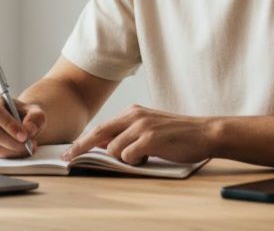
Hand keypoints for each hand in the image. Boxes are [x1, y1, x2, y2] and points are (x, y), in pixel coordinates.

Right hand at [0, 91, 45, 157]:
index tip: (24, 136)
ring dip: (13, 151)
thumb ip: (35, 117)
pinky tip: (20, 151)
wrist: (19, 122)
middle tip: (28, 145)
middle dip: (12, 142)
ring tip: (28, 148)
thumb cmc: (25, 114)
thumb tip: (29, 129)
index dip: (9, 125)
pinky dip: (9, 156)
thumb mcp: (35, 111)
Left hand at [60, 104, 215, 165]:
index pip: (101, 127)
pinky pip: (129, 155)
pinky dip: (134, 161)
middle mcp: (134, 115)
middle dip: (82, 148)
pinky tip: (149, 157)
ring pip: (115, 149)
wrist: (204, 132)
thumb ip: (128, 134)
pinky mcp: (151, 138)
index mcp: (132, 112)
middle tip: (68, 160)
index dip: (83, 141)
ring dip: (123, 159)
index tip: (68, 152)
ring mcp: (142, 126)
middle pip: (99, 134)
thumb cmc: (177, 135)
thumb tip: (107, 147)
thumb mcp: (149, 129)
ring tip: (143, 156)